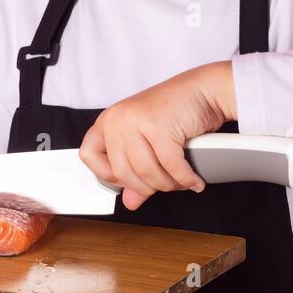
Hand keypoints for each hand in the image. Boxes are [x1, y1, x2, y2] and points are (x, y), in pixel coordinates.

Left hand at [79, 61, 232, 211]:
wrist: (204, 90)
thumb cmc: (176, 112)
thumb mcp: (148, 142)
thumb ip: (137, 173)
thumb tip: (130, 202)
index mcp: (108, 120)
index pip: (88, 155)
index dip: (108, 174)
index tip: (129, 178)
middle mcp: (118, 118)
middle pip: (122, 172)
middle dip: (147, 187)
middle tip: (166, 185)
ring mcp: (136, 120)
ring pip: (146, 172)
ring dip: (168, 184)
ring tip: (180, 182)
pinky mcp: (159, 126)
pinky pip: (170, 167)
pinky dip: (185, 179)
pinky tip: (193, 181)